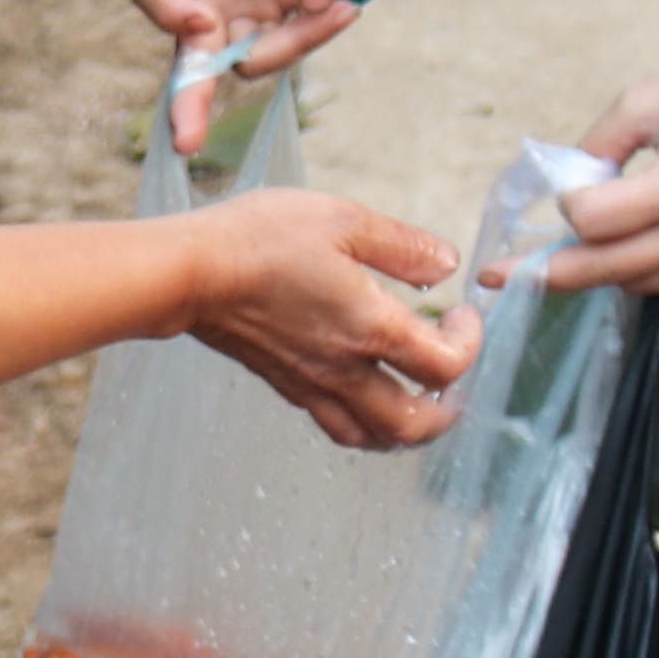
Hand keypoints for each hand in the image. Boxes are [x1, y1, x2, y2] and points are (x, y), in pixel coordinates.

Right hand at [132, 0, 365, 150]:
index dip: (166, 10)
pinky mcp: (276, 26)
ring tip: (341, 7)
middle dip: (188, 97)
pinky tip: (346, 7)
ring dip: (292, 45)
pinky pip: (289, 48)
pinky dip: (316, 36)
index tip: (200, 19)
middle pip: (185, 52)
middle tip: (186, 141)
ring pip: (248, 59)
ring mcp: (241, 13)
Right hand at [177, 188, 477, 448]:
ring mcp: (312, 383)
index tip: (461, 314)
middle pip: (413, 425)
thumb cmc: (261, 239)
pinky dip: (362, 422)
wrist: (190, 273)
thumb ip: (402, 245)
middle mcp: (345, 369)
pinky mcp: (285, 383)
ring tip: (415, 398)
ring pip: (372, 437)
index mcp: (370, 329)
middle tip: (452, 379)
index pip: (444, 367)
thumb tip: (446, 264)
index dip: (469, 345)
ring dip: (405, 428)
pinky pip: (334, 424)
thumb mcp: (343, 220)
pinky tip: (362, 392)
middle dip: (446, 410)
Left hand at [549, 59, 658, 294]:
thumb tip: (563, 189)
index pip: (594, 221)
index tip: (575, 183)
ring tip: (560, 256)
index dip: (570, 203)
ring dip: (597, 270)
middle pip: (606, 269)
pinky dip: (637, 268)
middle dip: (550, 270)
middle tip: (498, 276)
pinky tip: (618, 248)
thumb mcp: (648, 99)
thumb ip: (597, 144)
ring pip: (636, 284)